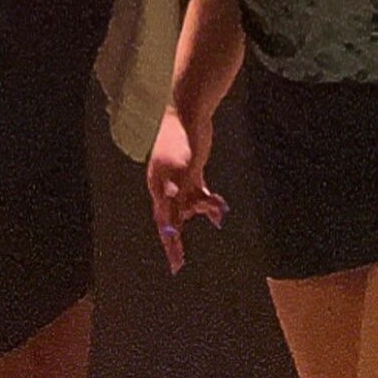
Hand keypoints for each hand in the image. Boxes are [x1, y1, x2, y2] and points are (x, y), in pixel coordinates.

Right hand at [146, 108, 226, 274]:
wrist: (189, 112)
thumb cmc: (180, 142)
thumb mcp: (179, 175)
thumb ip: (174, 201)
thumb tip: (169, 228)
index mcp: (159, 187)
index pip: (163, 223)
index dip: (169, 245)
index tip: (175, 266)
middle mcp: (166, 185)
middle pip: (175, 216)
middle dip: (183, 232)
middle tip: (183, 259)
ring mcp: (179, 177)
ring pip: (189, 204)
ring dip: (203, 210)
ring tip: (219, 210)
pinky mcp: (192, 169)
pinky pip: (198, 192)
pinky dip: (208, 202)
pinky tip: (219, 209)